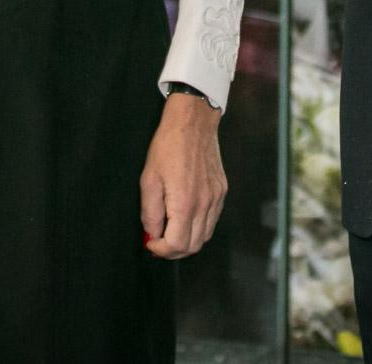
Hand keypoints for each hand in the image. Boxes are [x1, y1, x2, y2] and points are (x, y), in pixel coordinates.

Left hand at [139, 93, 226, 258]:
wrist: (193, 121)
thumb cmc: (168, 146)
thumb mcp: (149, 178)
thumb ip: (150, 212)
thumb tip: (152, 234)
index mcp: (185, 203)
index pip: (176, 245)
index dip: (160, 250)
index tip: (150, 242)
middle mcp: (205, 204)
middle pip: (193, 247)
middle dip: (173, 250)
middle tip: (158, 239)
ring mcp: (217, 198)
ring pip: (205, 237)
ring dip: (187, 241)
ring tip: (171, 229)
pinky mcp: (222, 190)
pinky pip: (212, 220)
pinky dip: (199, 227)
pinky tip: (186, 216)